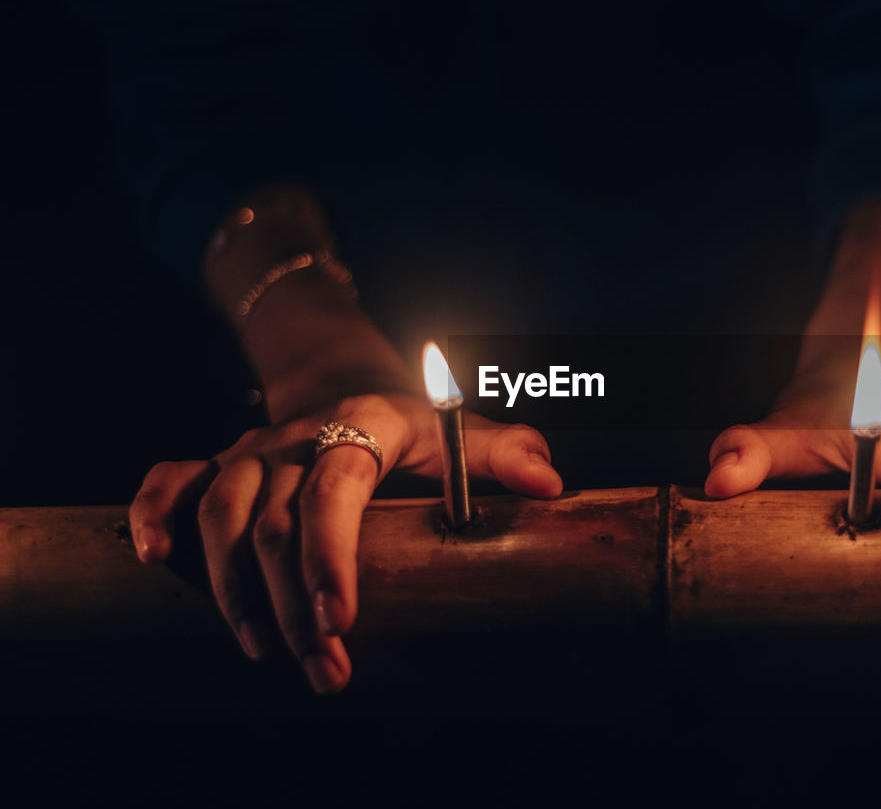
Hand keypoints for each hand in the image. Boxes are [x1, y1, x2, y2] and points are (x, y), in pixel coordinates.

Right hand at [127, 390, 560, 692]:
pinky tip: (156, 559)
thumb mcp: (461, 433)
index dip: (331, 556)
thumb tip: (549, 485)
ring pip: (220, 513)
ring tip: (262, 648)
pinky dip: (155, 514)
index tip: (341, 621)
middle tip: (322, 666)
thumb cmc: (415, 428)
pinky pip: (171, 480)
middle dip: (294, 604)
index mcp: (362, 426)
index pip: (337, 489)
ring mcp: (251, 449)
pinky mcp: (218, 463)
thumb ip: (506, 452)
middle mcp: (296, 435)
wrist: (350, 388)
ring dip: (232, 588)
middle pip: (276, 520)